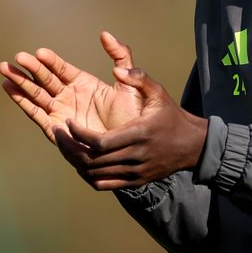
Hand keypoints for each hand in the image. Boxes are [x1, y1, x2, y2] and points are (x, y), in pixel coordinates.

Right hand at [0, 31, 147, 146]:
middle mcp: (69, 96)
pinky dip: (22, 101)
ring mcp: (61, 111)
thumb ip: (121, 56)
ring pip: (36, 93)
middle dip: (30, 68)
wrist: (132, 146)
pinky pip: (36, 113)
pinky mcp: (56, 128)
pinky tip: (8, 87)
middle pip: (44, 79)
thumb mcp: (131, 82)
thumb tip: (105, 34)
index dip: (50, 61)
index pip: (62, 69)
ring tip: (4, 68)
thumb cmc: (134, 116)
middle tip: (17, 57)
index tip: (40, 53)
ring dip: (20, 82)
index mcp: (83, 83)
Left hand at [62, 63, 209, 190]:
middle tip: (58, 134)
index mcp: (139, 134)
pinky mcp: (136, 181)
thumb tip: (115, 69)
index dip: (78, 134)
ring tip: (67, 146)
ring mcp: (136, 171)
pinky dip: (88, 175)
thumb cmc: (171, 116)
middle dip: (70, 147)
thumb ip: (138, 77)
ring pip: (95, 173)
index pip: (99, 142)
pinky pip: (104, 183)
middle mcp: (136, 156)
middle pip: (92, 159)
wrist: (193, 145)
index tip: (68, 122)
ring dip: (76, 161)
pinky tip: (81, 162)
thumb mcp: (159, 92)